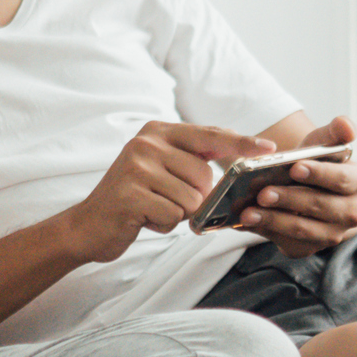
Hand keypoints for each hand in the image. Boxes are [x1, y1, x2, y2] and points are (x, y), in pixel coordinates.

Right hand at [59, 121, 275, 263]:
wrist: (87, 225)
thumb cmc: (134, 199)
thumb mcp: (160, 170)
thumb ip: (192, 161)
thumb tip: (238, 166)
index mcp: (157, 131)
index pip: (210, 135)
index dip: (242, 142)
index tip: (269, 148)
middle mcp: (147, 143)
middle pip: (205, 175)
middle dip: (194, 196)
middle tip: (166, 199)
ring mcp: (137, 167)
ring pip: (192, 198)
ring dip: (178, 212)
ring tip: (152, 208)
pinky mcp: (132, 194)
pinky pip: (174, 215)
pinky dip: (164, 224)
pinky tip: (143, 218)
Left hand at [237, 116, 356, 257]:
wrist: (314, 191)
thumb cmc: (318, 165)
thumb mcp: (325, 143)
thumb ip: (336, 131)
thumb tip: (346, 125)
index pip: (341, 179)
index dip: (319, 174)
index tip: (295, 167)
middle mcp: (350, 213)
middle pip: (319, 206)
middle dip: (289, 199)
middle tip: (263, 193)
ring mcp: (331, 234)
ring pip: (303, 230)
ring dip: (273, 221)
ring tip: (247, 212)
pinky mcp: (310, 247)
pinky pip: (288, 243)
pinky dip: (266, 232)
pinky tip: (247, 222)